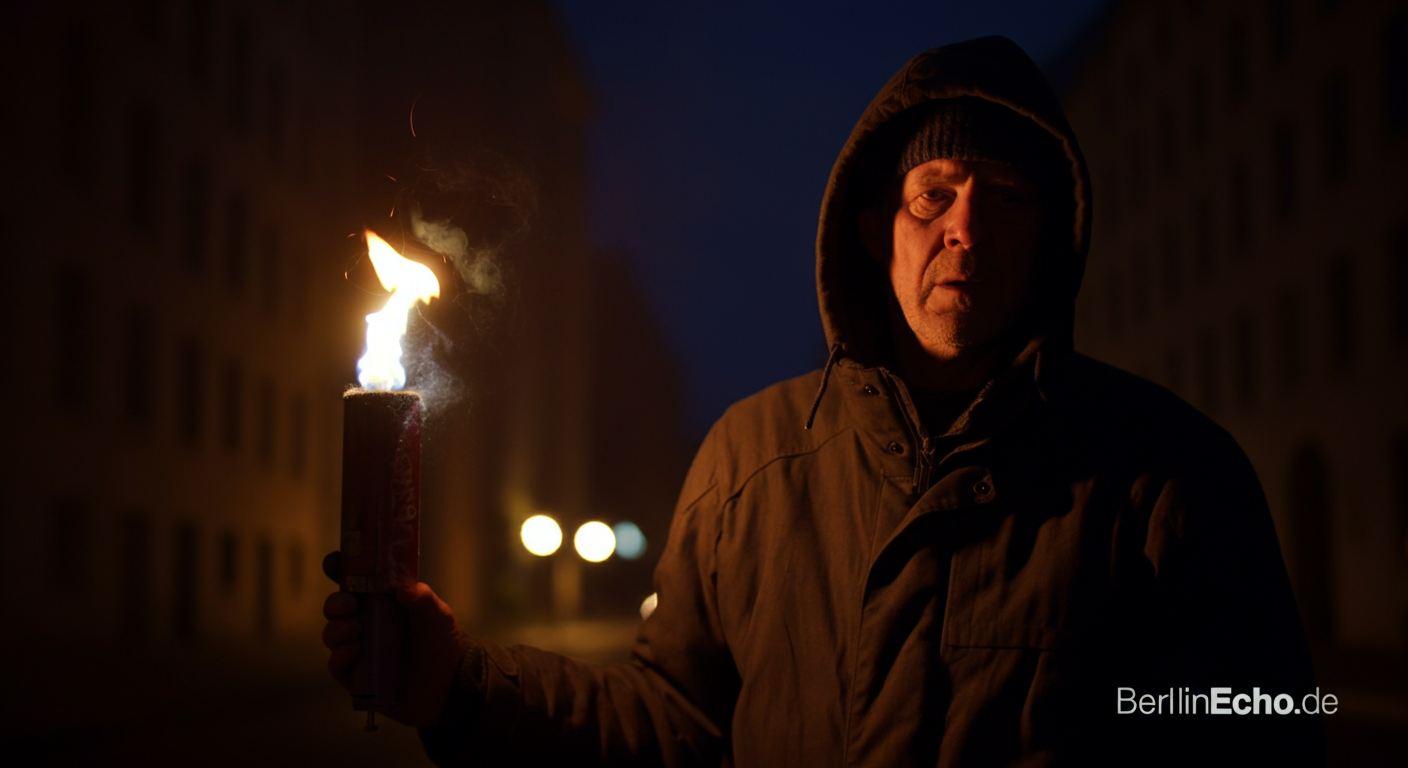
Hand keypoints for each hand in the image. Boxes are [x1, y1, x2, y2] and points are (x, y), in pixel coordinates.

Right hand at [322, 551, 465, 726]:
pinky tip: (354, 651)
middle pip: (335, 607)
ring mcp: (358, 649)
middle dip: (335, 602)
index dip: (339, 569)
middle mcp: (365, 622)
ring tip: (355, 629)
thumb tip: (401, 588)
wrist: (447, 683)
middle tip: (350, 603)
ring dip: (336, 629)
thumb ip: (421, 597)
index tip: (333, 561)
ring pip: (332, 634)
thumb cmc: (440, 642)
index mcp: (380, 602)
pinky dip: (340, 656)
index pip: (353, 582)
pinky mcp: (356, 676)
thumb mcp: (437, 614)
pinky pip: (337, 665)